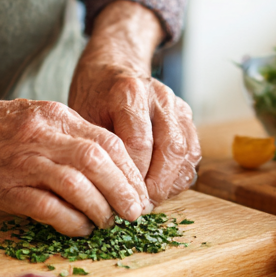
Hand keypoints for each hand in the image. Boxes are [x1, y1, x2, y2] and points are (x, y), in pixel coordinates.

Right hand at [0, 95, 149, 236]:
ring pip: (75, 185)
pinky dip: (69, 221)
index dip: (130, 171)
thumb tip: (117, 171)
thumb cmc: (5, 127)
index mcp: (58, 116)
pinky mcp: (4, 188)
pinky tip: (80, 229)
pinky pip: (46, 207)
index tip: (140, 192)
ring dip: (99, 208)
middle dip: (123, 191)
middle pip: (97, 162)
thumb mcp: (46, 117)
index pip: (108, 142)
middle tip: (134, 212)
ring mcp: (22, 162)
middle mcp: (43, 136)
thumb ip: (78, 137)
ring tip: (108, 222)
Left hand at [69, 1, 200, 203]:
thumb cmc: (93, 97)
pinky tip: (161, 186)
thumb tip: (104, 193)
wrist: (111, 69)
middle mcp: (158, 96)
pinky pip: (193, 151)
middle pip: (170, 149)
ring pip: (186, 152)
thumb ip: (98, 150)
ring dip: (170, 183)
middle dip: (156, 185)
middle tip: (139, 208)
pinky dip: (180, 174)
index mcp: (128, 92)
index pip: (139, 144)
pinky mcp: (187, 115)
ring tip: (150, 200)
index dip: (133, 178)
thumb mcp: (82, 119)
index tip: (120, 200)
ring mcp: (177, 104)